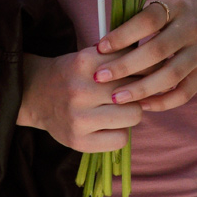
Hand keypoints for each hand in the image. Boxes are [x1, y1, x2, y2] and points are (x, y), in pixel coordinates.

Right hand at [17, 46, 143, 151]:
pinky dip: (120, 133)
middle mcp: (82, 89)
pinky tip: (109, 125)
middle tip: (132, 92)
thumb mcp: (91, 56)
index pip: (134, 62)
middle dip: (139, 91)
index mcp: (86, 61)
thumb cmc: (73, 73)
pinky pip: (121, 139)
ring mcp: (79, 117)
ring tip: (120, 109)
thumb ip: (120, 57)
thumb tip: (160, 66)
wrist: (35, 94)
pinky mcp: (78, 140)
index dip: (146, 68)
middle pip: (137, 89)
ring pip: (134, 115)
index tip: (145, 73)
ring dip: (132, 113)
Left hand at [93, 0, 196, 111]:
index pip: (148, 21)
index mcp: (177, 5)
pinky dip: (163, 102)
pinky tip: (143, 105)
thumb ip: (141, 17)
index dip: (122, 36)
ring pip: (170, 75)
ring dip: (141, 89)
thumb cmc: (182, 5)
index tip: (100, 48)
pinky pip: (184, 92)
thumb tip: (108, 42)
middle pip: (157, 51)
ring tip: (116, 97)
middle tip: (100, 77)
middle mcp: (192, 27)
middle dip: (125, 67)